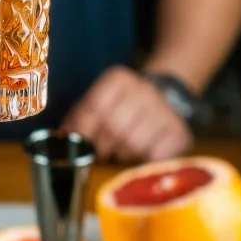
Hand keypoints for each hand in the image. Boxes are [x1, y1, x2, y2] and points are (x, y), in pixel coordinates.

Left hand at [60, 66, 192, 163]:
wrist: (166, 100)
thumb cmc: (123, 107)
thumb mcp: (100, 102)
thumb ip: (80, 117)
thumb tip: (61, 138)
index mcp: (118, 79)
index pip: (94, 106)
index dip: (84, 130)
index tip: (81, 144)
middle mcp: (143, 89)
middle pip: (113, 126)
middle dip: (102, 146)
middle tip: (101, 152)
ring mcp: (163, 109)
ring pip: (134, 142)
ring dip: (122, 154)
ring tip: (120, 152)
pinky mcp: (179, 131)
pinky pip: (156, 155)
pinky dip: (145, 161)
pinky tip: (141, 156)